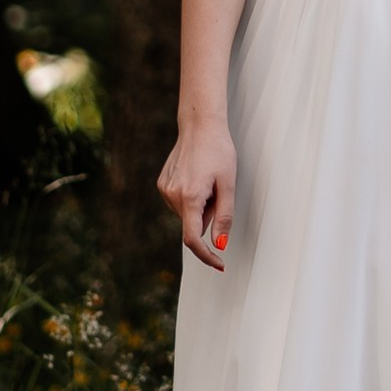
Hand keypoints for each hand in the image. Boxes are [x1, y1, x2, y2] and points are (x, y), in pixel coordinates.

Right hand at [158, 121, 236, 271]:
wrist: (200, 126)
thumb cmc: (219, 152)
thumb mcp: (228, 184)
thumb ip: (224, 217)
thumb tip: (219, 245)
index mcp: (190, 197)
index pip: (193, 239)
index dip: (206, 255)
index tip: (220, 264)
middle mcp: (172, 196)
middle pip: (194, 224)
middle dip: (209, 216)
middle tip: (219, 190)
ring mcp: (164, 190)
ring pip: (187, 214)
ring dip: (200, 206)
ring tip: (207, 180)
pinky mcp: (162, 184)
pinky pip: (180, 202)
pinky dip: (191, 198)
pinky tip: (196, 176)